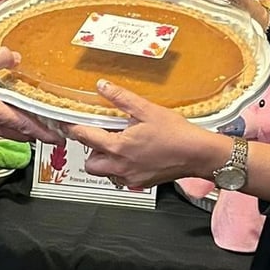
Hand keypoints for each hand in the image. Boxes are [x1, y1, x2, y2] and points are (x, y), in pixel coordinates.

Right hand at [0, 51, 64, 144]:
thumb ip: (0, 57)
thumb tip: (16, 57)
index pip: (26, 127)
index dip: (46, 133)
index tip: (61, 138)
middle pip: (21, 134)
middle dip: (38, 133)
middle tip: (54, 129)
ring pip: (9, 134)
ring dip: (23, 129)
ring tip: (35, 120)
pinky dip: (8, 125)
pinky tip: (9, 114)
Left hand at [65, 80, 229, 189]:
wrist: (199, 155)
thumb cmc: (177, 135)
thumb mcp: (147, 110)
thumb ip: (121, 98)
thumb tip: (103, 86)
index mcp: (119, 147)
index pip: (85, 138)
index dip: (74, 129)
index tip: (71, 123)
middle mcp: (121, 166)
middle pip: (90, 164)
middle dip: (90, 151)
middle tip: (100, 137)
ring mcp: (131, 177)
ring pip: (105, 173)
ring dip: (105, 161)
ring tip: (118, 145)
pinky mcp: (141, 183)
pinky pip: (121, 178)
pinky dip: (120, 168)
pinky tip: (133, 155)